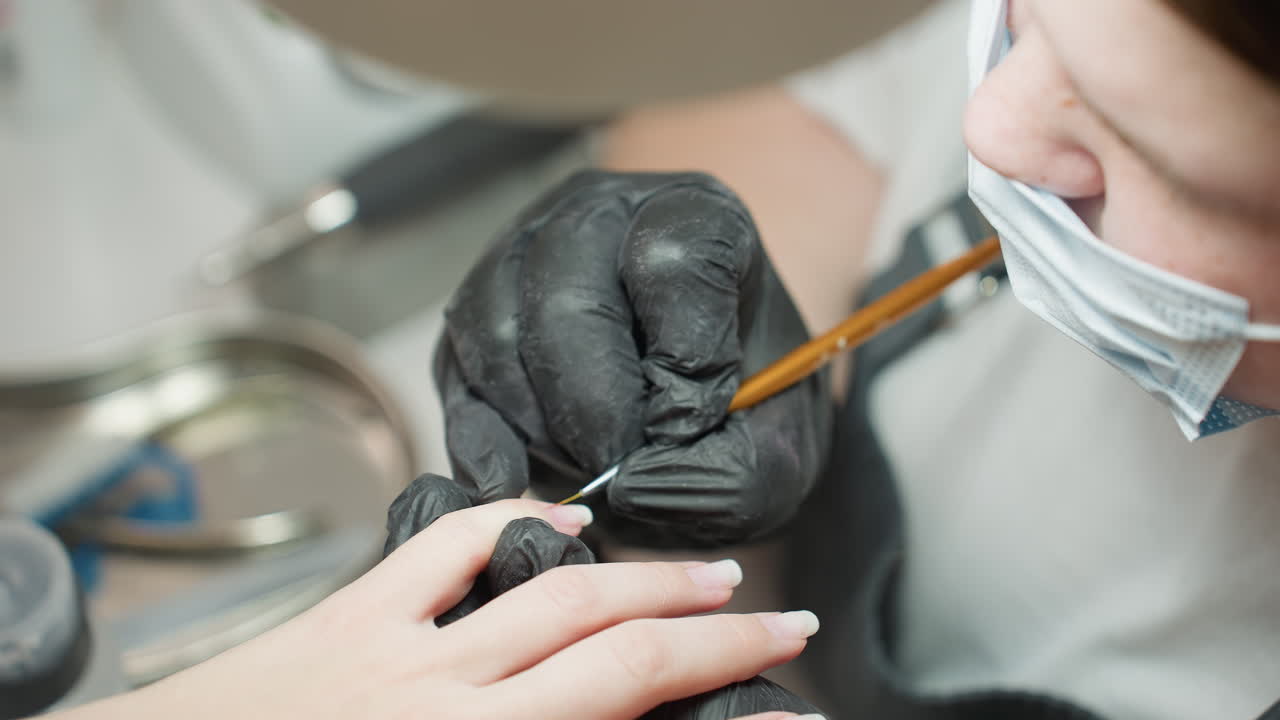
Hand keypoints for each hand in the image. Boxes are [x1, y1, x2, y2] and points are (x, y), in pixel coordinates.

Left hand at [384, 474, 827, 719]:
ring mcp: (404, 659)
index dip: (728, 711)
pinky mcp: (352, 616)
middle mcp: (455, 719)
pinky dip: (518, 521)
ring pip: (560, 596)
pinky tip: (563, 521)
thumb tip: (597, 717)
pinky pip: (450, 548)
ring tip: (710, 576)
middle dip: (721, 638)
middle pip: (624, 659)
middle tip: (783, 624)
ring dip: (650, 580)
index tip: (785, 713)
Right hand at [434, 170, 833, 545]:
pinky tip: (516, 486)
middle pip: (566, 301)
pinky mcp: (470, 313)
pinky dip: (484, 443)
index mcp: (698, 214)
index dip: (684, 361)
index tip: (697, 422)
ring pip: (496, 333)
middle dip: (596, 411)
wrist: (698, 420)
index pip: (673, 261)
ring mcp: (520, 252)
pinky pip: (457, 375)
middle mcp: (599, 213)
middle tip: (627, 470)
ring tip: (588, 469)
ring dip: (541, 427)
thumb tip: (628, 483)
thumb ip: (728, 478)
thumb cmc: (744, 419)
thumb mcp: (777, 459)